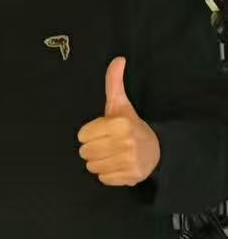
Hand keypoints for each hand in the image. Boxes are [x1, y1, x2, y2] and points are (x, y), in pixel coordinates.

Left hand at [77, 57, 159, 186]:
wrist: (157, 150)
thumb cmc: (130, 126)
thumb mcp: (120, 104)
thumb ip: (114, 82)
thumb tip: (118, 59)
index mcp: (119, 124)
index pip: (82, 136)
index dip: (90, 134)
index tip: (103, 131)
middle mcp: (125, 143)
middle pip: (85, 152)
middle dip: (93, 148)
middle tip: (107, 144)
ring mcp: (129, 161)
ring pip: (92, 166)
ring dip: (99, 162)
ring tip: (113, 154)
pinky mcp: (131, 177)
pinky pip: (103, 178)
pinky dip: (108, 174)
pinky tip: (118, 165)